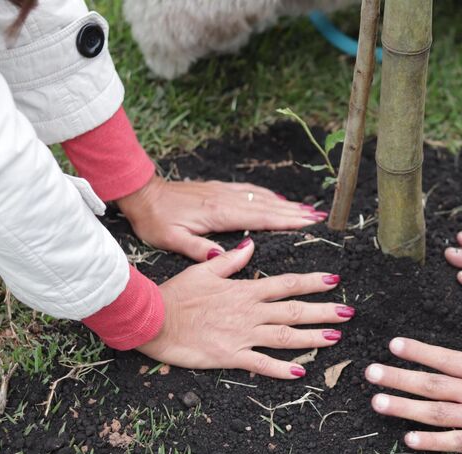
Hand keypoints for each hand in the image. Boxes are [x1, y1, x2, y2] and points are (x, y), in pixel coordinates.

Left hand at [117, 176, 324, 261]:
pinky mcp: (218, 189)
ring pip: (262, 198)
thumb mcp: (171, 240)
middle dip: (296, 212)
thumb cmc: (154, 220)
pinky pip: (250, 191)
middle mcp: (226, 199)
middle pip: (268, 206)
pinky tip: (278, 200)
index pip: (261, 217)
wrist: (140, 193)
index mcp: (219, 213)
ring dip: (286, 204)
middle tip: (320, 217)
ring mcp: (223, 192)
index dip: (287, 220)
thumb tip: (226, 256)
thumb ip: (199, 249)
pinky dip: (269, 196)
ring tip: (308, 210)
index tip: (309, 222)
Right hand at [137, 238, 354, 377]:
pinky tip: (301, 372)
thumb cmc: (175, 294)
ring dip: (313, 338)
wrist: (152, 319)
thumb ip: (231, 260)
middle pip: (294, 311)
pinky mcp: (230, 356)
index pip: (286, 284)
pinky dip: (282, 369)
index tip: (334, 281)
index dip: (312, 283)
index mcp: (244, 290)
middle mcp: (249, 312)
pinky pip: (262, 364)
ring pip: (285, 337)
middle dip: (324, 311)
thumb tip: (252, 246)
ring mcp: (242, 335)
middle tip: (348, 313)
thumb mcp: (204, 270)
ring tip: (336, 338)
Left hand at [365, 320, 461, 453]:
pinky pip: (454, 442)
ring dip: (404, 407)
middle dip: (398, 377)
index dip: (416, 350)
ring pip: (434, 411)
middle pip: (430, 383)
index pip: (443, 357)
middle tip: (370, 373)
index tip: (393, 344)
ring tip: (378, 403)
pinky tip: (409, 440)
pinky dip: (431, 441)